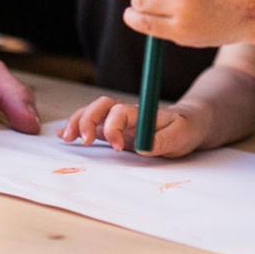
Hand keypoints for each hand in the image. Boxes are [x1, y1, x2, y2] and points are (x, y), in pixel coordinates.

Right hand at [57, 95, 212, 158]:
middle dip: (88, 120)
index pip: (120, 111)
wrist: (190, 123)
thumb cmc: (186, 128)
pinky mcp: (114, 130)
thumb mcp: (181, 135)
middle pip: (102, 106)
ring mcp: (119, 121)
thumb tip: (143, 148)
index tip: (118, 147)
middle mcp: (128, 113)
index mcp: (142, 112)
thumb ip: (163, 140)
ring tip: (66, 138)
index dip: (114, 127)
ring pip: (93, 112)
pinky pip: (92, 124)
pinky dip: (77, 127)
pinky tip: (64, 136)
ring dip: (78, 122)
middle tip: (84, 141)